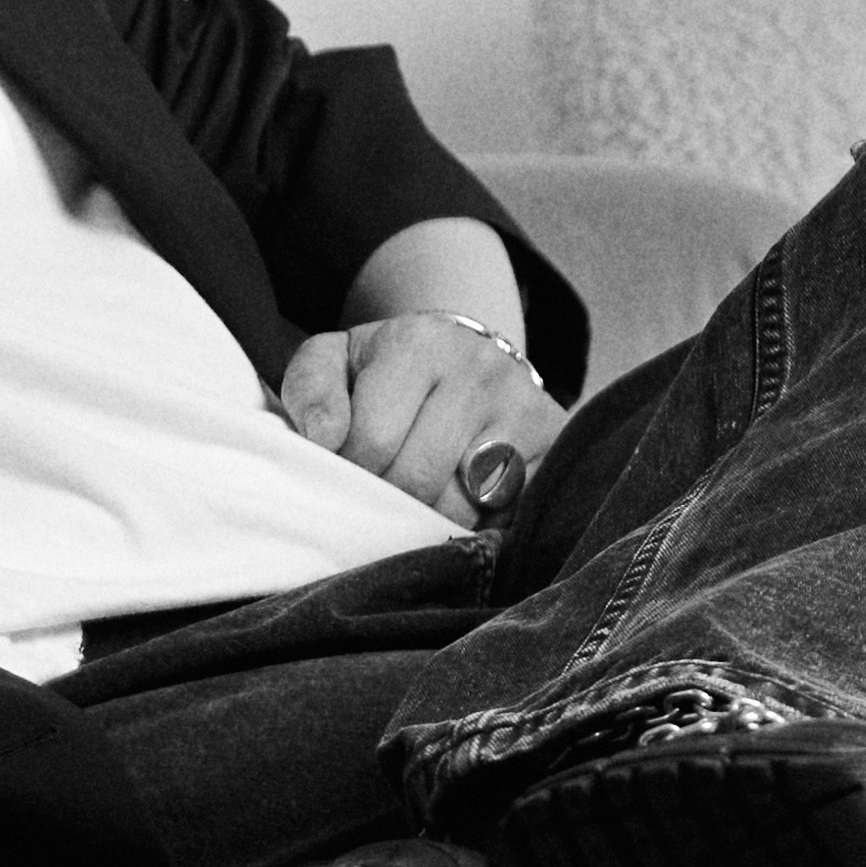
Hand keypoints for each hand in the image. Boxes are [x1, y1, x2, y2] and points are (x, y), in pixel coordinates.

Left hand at [279, 311, 569, 528]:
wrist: (469, 359)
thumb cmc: (387, 373)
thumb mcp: (336, 363)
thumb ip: (311, 392)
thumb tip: (325, 440)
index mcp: (419, 342)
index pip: (372, 442)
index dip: (349, 476)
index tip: (348, 476)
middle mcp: (479, 368)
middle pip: (418, 479)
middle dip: (388, 504)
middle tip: (381, 499)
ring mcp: (524, 407)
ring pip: (462, 507)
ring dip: (431, 521)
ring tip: (420, 502)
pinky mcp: (554, 446)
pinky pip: (506, 516)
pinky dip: (478, 524)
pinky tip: (464, 506)